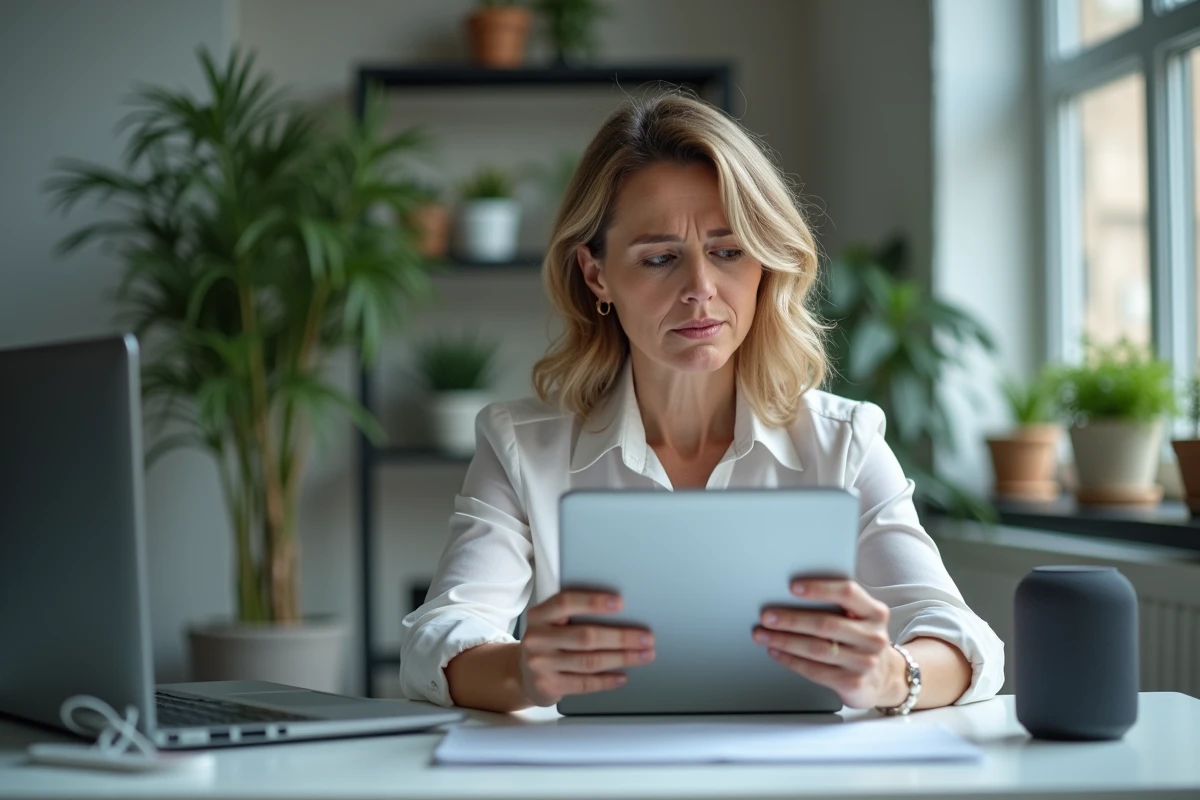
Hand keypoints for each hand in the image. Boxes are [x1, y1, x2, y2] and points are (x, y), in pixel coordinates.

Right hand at [517, 591, 655, 706]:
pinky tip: (622, 676)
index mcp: (539, 616)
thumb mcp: (551, 622)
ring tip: (643, 655)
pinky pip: (584, 683)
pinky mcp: (547, 686)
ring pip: (589, 661)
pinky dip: (606, 680)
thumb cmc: (548, 641)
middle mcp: (537, 639)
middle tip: (646, 638)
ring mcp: (540, 664)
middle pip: (586, 636)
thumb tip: (621, 611)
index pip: (566, 602)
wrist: (521, 673)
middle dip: (621, 637)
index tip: (620, 603)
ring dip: (622, 658)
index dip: (593, 602)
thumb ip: (573, 614)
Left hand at [752, 579, 906, 709]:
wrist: (885, 678)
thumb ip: (838, 604)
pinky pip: (815, 670)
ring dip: (784, 640)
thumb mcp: (861, 618)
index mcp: (875, 612)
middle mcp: (873, 637)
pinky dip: (791, 660)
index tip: (792, 587)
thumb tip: (791, 593)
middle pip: (825, 624)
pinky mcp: (852, 682)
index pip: (847, 593)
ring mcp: (864, 662)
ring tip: (763, 634)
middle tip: (766, 616)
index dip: (819, 588)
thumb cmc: (861, 640)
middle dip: (791, 619)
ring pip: (816, 648)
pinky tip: (776, 652)